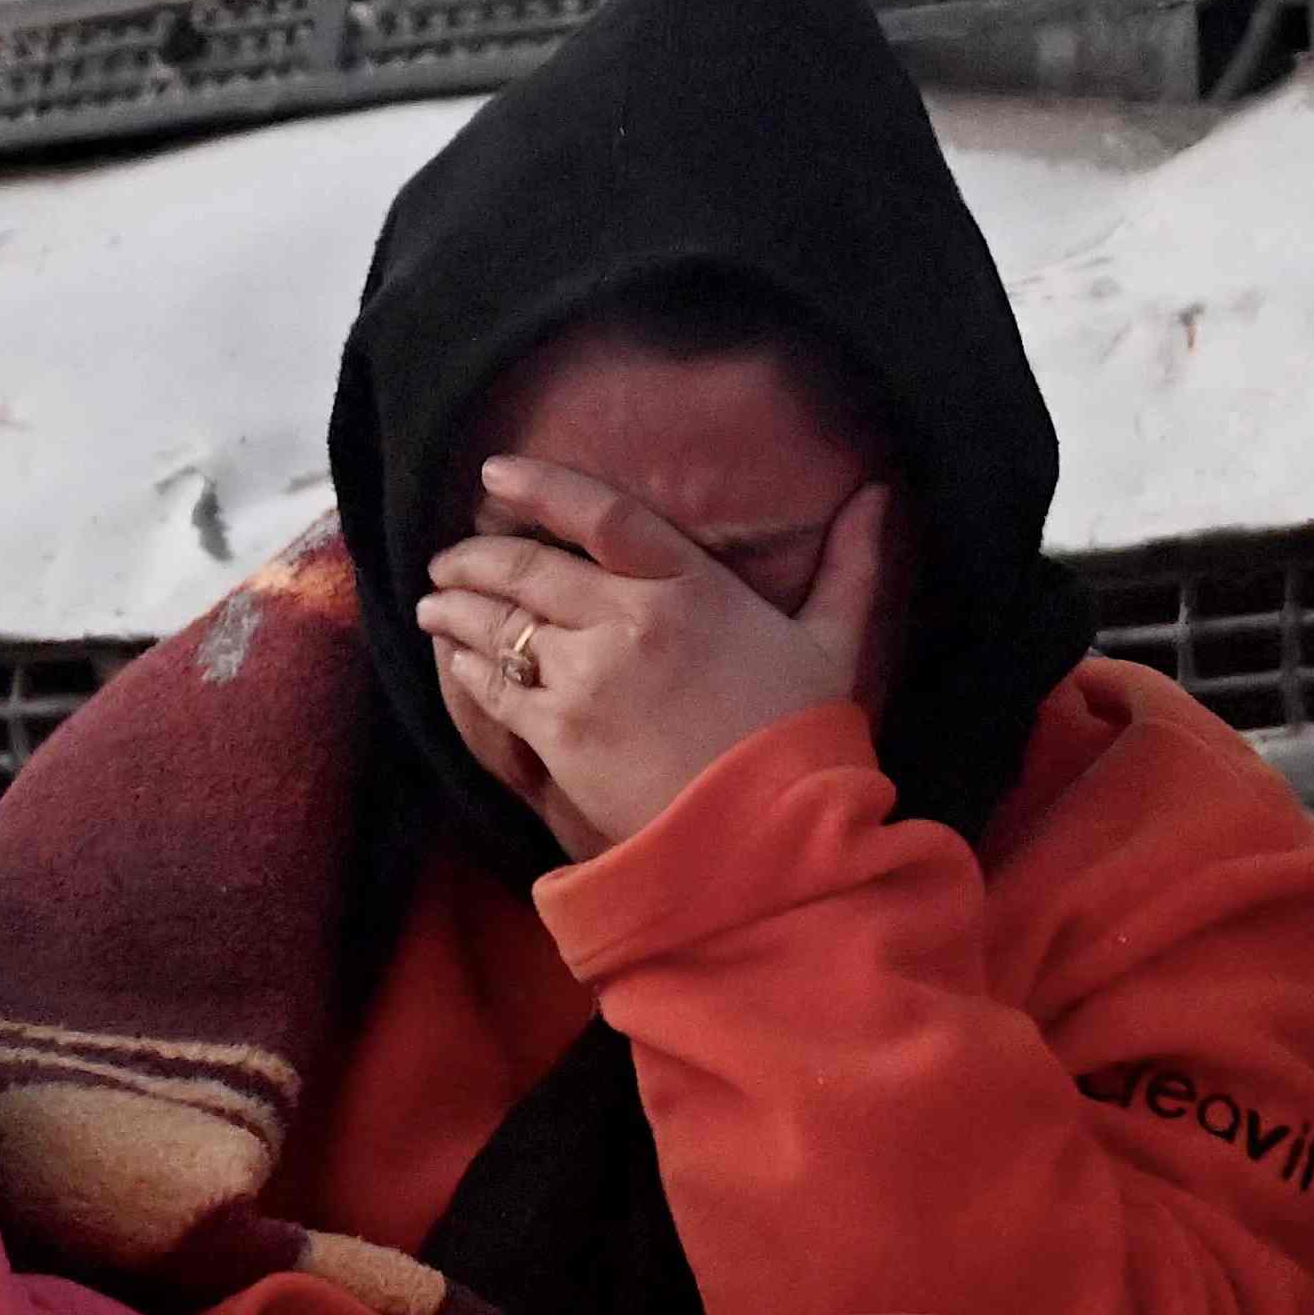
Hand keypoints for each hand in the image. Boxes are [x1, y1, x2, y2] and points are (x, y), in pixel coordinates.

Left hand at [424, 457, 887, 852]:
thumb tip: (880, 497)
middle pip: (526, 568)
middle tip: (447, 556)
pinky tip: (455, 658)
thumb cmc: (806, 741)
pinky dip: (466, 667)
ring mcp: (589, 677)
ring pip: (498, 625)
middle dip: (474, 557)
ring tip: (433, 601)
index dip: (539, 486)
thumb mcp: (837, 644)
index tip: (492, 474)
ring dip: (454, 608)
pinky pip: (494, 687)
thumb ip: (853, 566)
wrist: (773, 840)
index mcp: (692, 586)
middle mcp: (630, 619)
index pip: (598, 514)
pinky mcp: (561, 736)